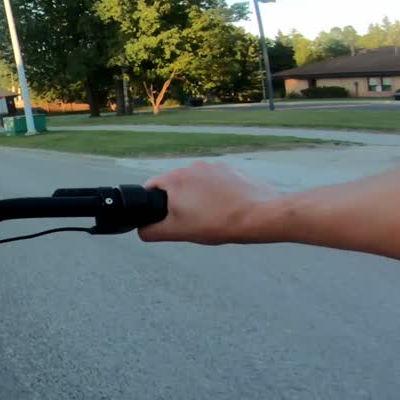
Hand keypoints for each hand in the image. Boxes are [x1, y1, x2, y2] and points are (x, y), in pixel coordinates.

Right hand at [140, 161, 279, 244]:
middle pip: (175, 184)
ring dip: (197, 196)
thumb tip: (142, 231)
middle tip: (190, 220)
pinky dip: (215, 192)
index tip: (162, 216)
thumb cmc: (216, 223)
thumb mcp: (177, 232)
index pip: (151, 187)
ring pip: (195, 182)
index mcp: (174, 179)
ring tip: (210, 215)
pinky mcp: (231, 170)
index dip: (152, 203)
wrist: (257, 216)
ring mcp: (213, 166)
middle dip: (178, 201)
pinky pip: (215, 180)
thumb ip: (152, 231)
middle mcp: (192, 167)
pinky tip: (224, 207)